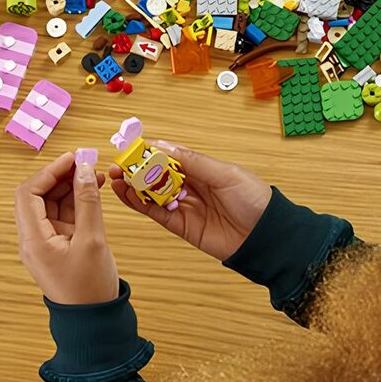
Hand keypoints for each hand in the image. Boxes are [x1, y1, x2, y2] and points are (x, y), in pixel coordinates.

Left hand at [14, 150, 118, 304]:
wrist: (94, 321)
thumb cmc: (90, 289)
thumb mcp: (92, 240)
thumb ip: (88, 202)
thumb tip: (84, 170)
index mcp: (33, 240)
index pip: (28, 193)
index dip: (49, 171)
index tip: (72, 159)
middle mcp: (34, 240)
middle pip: (38, 196)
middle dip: (60, 176)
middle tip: (85, 162)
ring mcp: (46, 243)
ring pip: (52, 204)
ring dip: (70, 186)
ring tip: (93, 174)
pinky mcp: (59, 246)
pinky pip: (63, 216)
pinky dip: (76, 201)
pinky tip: (92, 191)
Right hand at [109, 141, 271, 261]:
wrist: (265, 237)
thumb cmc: (255, 200)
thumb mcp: (225, 174)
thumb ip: (194, 162)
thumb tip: (165, 146)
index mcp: (204, 169)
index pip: (171, 155)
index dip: (150, 149)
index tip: (131, 144)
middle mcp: (192, 186)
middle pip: (157, 174)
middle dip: (137, 168)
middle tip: (118, 162)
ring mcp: (185, 206)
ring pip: (152, 193)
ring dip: (132, 185)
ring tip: (114, 177)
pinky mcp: (181, 226)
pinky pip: (155, 212)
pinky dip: (138, 204)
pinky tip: (124, 194)